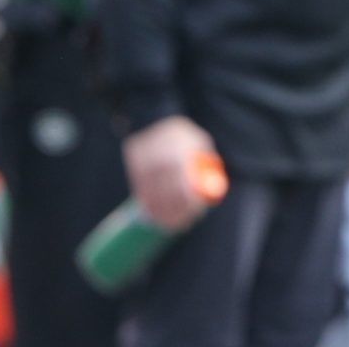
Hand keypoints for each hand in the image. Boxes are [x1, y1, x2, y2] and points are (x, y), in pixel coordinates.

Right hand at [122, 115, 216, 230]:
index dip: (189, 204)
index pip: (183, 188)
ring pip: (153, 199)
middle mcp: (160, 163)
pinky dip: (149, 208)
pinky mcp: (134, 172)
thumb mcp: (198, 142)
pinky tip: (154, 218)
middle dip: (177, 214)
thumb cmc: (181, 135)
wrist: (151, 121)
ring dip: (162, 215)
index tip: (196, 213)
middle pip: (168, 197)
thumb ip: (204, 162)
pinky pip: (141, 195)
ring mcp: (145, 168)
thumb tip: (213, 186)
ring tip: (170, 226)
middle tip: (184, 224)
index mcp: (178, 156)